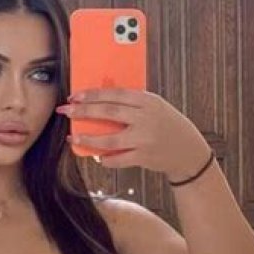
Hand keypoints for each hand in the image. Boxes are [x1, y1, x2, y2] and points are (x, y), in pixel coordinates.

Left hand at [56, 88, 211, 179]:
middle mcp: (146, 118)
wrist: (188, 150)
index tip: (75, 96)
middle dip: (83, 111)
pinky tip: (97, 155)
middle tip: (66, 111)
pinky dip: (105, 158)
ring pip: (109, 140)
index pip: (115, 94)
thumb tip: (98, 101)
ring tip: (73, 138)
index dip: (92, 94)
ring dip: (88, 139)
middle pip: (108, 112)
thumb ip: (132, 104)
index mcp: (148, 101)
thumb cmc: (166, 125)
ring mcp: (145, 139)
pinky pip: (117, 159)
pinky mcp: (143, 157)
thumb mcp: (154, 107)